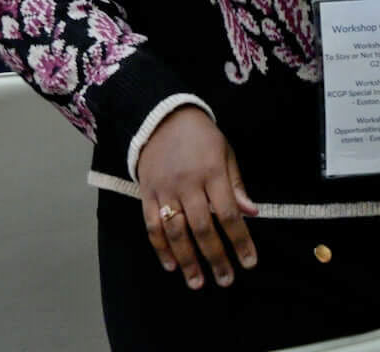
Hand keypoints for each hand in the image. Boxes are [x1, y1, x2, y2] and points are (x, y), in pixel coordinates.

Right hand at [136, 106, 257, 289]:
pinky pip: (151, 222)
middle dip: (215, 257)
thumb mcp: (225, 153)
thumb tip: (252, 213)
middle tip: (225, 280)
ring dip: (187, 259)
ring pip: (175, 230)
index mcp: (211, 173)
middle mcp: (187, 184)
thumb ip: (236, 184)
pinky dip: (160, 246)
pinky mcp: (145, 191)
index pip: (229, 214)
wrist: (159, 115)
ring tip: (196, 282)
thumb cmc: (200, 136)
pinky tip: (170, 264)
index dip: (240, 241)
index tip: (249, 263)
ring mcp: (164, 189)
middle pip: (202, 227)